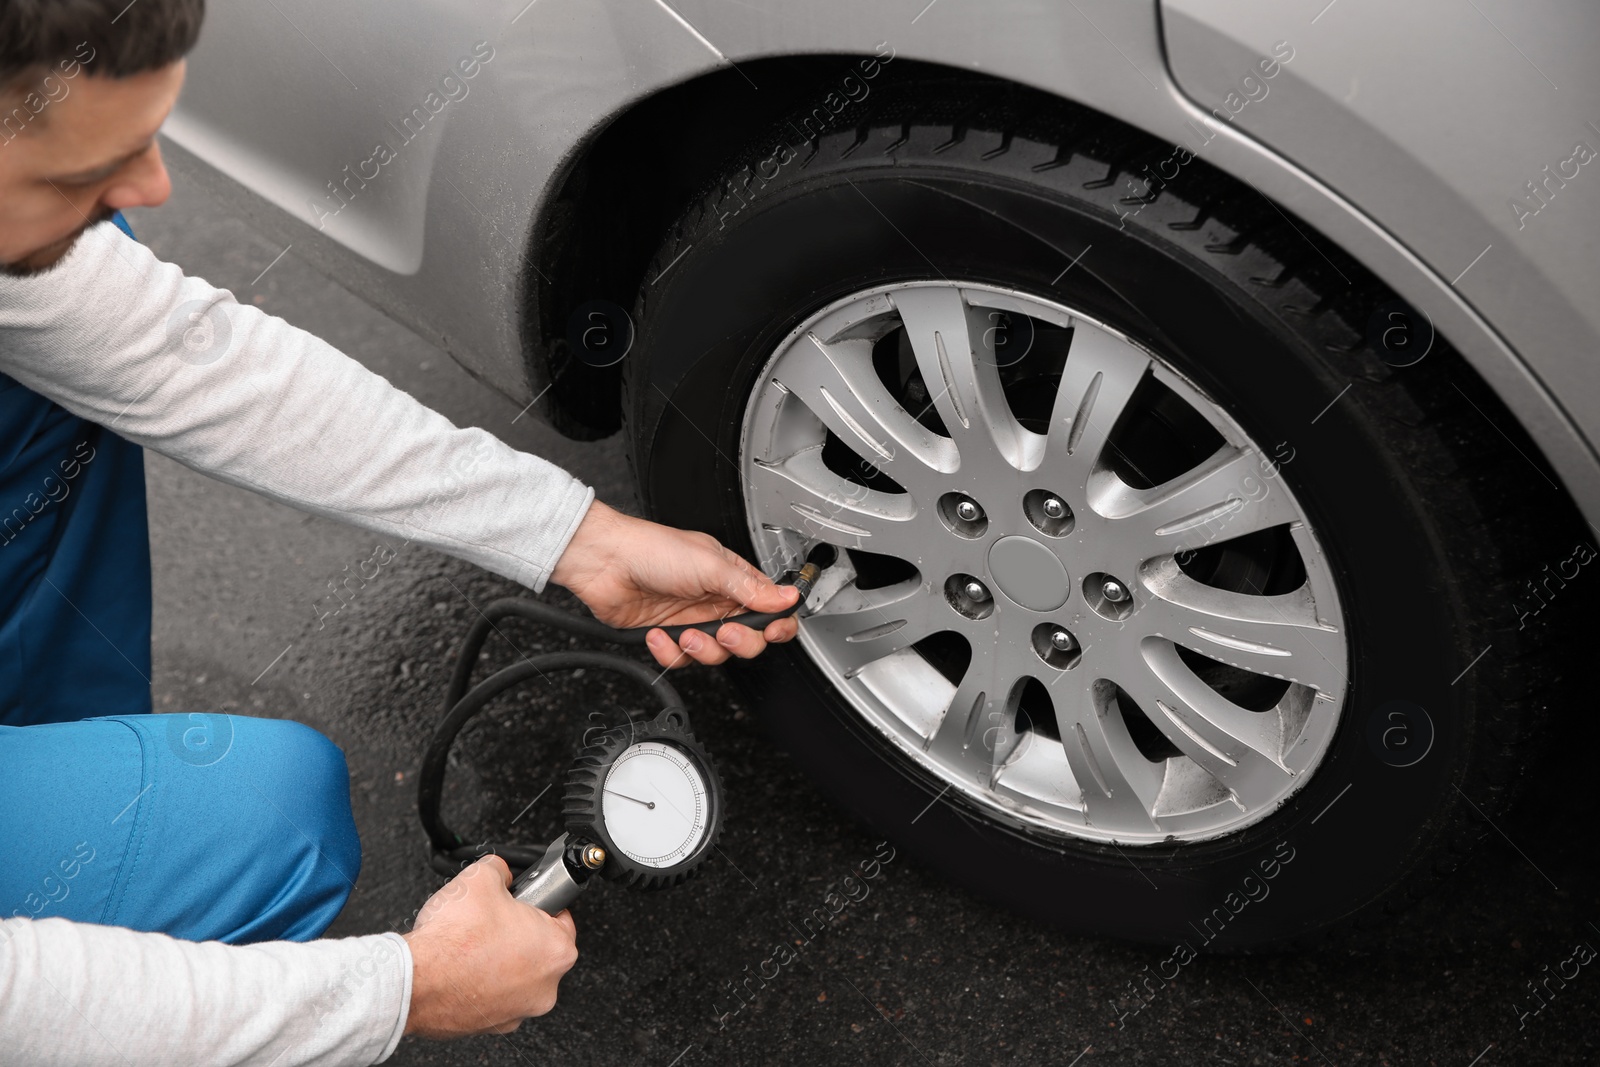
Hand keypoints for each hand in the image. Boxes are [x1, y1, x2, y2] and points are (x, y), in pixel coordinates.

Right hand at [402, 856, 578, 1037]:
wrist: (414, 981)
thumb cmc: (453, 940)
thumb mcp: (481, 876)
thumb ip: (501, 870)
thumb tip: (500, 871)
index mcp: (556, 950)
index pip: (561, 916)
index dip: (538, 901)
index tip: (522, 901)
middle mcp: (545, 987)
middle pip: (538, 949)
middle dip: (517, 932)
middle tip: (492, 921)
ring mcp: (518, 1011)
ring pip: (516, 976)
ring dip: (499, 961)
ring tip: (473, 945)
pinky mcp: (491, 1026)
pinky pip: (493, 996)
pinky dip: (481, 983)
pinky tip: (463, 968)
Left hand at [550, 500, 800, 668]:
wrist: (604, 561)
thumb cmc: (651, 549)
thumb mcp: (709, 565)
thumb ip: (750, 588)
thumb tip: (786, 599)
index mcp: (732, 578)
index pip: (769, 608)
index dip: (777, 624)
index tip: (772, 631)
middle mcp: (715, 601)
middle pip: (748, 639)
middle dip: (740, 642)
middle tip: (725, 631)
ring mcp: (692, 619)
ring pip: (716, 654)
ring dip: (702, 649)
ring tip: (684, 633)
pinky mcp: (667, 636)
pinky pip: (681, 660)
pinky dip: (669, 652)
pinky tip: (658, 634)